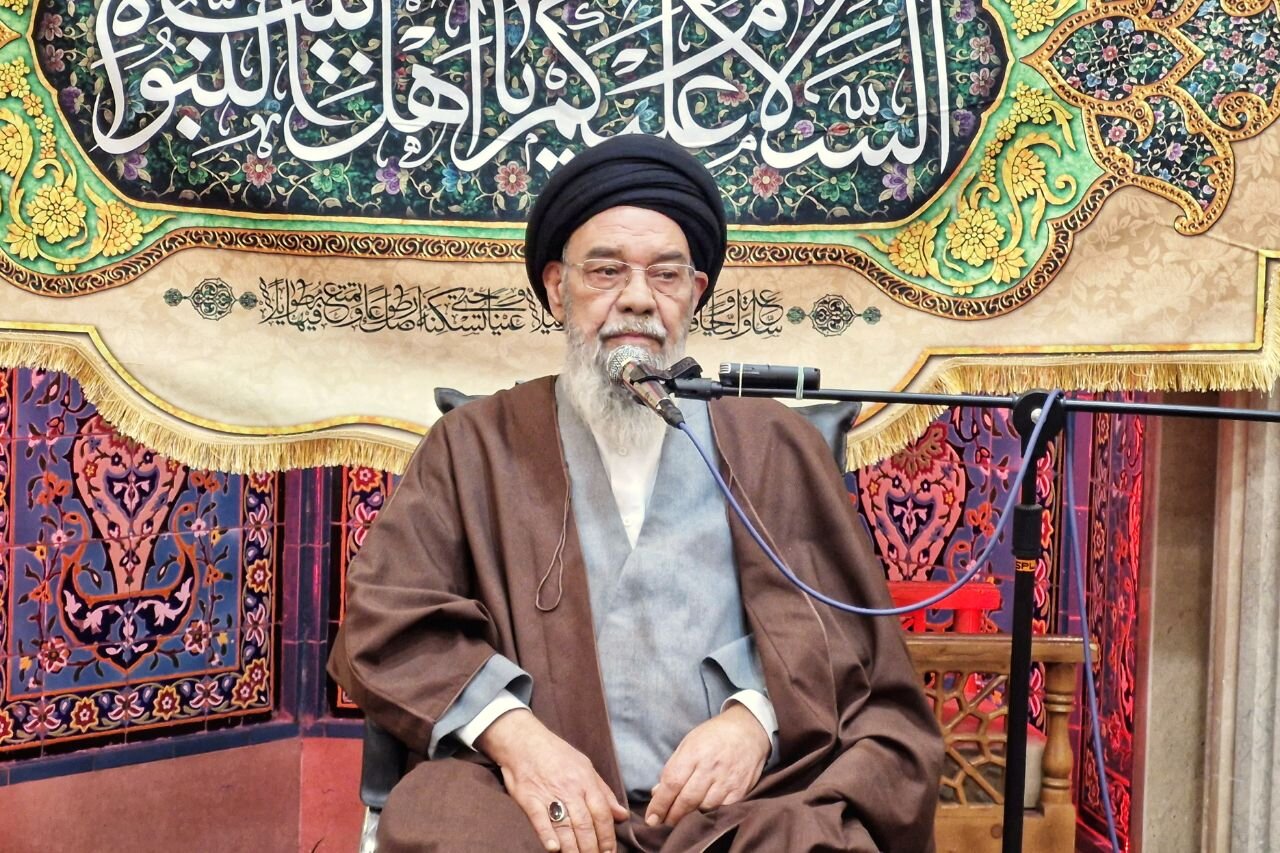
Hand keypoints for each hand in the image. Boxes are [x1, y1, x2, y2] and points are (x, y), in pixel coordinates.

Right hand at [476, 709, 628, 852]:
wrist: (523, 740)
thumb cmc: (556, 754)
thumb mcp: (585, 767)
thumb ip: (604, 792)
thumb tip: (622, 815)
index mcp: (585, 781)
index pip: (602, 813)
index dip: (607, 836)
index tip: (609, 852)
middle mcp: (569, 789)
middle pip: (585, 824)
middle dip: (592, 848)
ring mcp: (549, 794)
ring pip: (565, 826)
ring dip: (574, 848)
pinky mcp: (529, 798)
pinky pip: (539, 819)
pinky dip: (547, 835)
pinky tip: (554, 849)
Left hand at [644, 702, 770, 827]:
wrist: (748, 730)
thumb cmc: (713, 736)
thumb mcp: (688, 743)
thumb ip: (673, 768)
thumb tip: (657, 793)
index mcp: (693, 753)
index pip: (672, 783)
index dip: (660, 804)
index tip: (651, 819)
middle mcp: (710, 767)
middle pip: (686, 800)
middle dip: (672, 816)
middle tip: (663, 824)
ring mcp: (726, 780)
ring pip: (704, 808)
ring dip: (689, 819)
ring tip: (680, 822)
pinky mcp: (740, 790)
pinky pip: (721, 810)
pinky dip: (709, 816)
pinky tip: (702, 817)